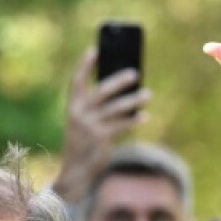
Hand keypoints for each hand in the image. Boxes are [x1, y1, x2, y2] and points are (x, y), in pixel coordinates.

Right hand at [52, 47, 150, 205]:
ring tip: (148, 94)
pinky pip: (121, 125)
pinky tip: (144, 116)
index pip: (76, 80)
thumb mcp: (85, 122)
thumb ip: (98, 107)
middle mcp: (78, 114)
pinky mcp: (100, 138)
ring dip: (133, 100)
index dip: (84, 65)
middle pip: (101, 91)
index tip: (95, 49)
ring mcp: (89, 127)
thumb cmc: (84, 143)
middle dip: (118, 81)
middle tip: (135, 72)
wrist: (76, 171)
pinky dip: (133, 120)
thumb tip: (125, 90)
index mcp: (72, 106)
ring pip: (115, 108)